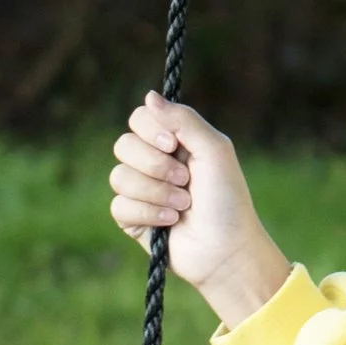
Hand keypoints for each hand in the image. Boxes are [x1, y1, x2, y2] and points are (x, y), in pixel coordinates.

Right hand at [108, 95, 288, 328]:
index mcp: (174, 141)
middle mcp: (154, 162)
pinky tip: (170, 222)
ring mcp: (141, 190)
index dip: (151, 130)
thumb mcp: (213, 150)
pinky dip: (148, 212)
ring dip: (156, 192)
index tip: (173, 145)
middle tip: (185, 180)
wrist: (226, 248)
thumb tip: (148, 96)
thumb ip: (183, 119)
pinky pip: (119, 205)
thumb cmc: (227, 199)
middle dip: (155, 165)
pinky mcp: (132, 218)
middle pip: (123, 144)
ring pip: (119, 176)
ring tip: (183, 205)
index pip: (140, 117)